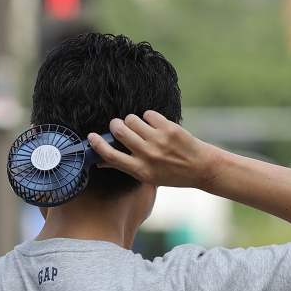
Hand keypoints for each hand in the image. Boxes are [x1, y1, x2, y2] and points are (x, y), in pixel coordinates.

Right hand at [87, 111, 216, 188]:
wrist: (200, 167)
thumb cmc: (171, 174)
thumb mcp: (147, 177)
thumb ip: (124, 167)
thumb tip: (100, 162)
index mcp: (140, 170)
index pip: (111, 155)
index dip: (97, 144)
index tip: (91, 137)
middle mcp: (148, 155)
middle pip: (119, 131)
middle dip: (115, 125)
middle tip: (119, 127)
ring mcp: (159, 140)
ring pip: (131, 119)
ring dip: (132, 121)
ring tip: (140, 128)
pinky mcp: (169, 128)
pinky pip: (148, 114)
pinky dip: (149, 118)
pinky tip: (156, 126)